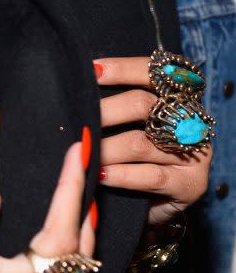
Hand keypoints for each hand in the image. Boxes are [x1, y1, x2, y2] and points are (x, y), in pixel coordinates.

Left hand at [94, 56, 211, 225]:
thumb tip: (79, 89)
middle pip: (143, 103)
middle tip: (79, 117)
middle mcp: (188, 120)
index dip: (121, 68)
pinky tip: (101, 174)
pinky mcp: (190, 184)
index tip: (91, 71)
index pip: (151, 72)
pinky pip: (150, 176)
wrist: (156, 205)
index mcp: (175, 98)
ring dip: (106, 147)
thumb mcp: (129, 127)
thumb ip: (116, 106)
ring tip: (85, 150)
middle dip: (105, 110)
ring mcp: (193, 152)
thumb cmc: (136, 158)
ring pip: (140, 143)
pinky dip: (121, 175)